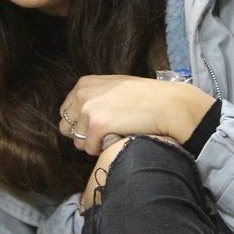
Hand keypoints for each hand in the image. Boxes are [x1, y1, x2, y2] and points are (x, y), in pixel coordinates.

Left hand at [60, 75, 214, 156]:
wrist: (166, 104)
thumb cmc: (145, 97)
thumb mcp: (114, 87)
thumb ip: (94, 96)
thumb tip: (80, 116)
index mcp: (84, 84)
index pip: (66, 112)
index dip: (81, 123)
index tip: (99, 125)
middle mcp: (82, 94)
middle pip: (67, 127)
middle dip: (83, 135)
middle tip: (104, 135)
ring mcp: (88, 109)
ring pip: (78, 141)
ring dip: (93, 144)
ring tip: (113, 135)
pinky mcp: (97, 125)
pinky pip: (90, 148)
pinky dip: (102, 148)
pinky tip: (117, 138)